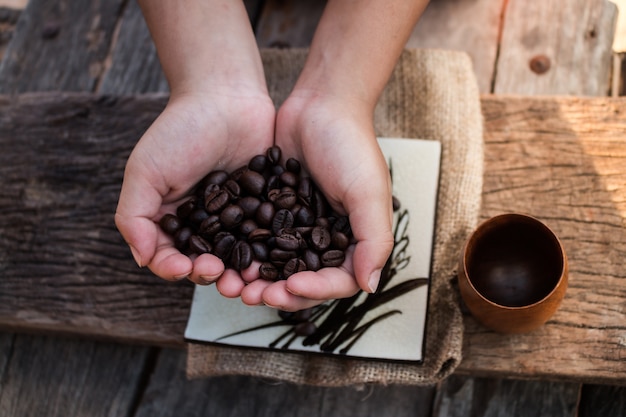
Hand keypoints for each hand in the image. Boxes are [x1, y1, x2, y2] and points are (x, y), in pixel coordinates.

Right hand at [115, 91, 274, 285]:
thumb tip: (141, 259)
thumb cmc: (179, 131)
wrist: (226, 97)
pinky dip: (268, 252)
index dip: (173, 268)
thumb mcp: (145, 171)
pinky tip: (272, 262)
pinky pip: (267, 236)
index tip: (183, 269)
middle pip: (205, 262)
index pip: (169, 256)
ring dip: (239, 273)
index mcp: (171, 218)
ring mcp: (236, 218)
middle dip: (210, 275)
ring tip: (247, 281)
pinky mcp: (264, 208)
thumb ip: (135, 216)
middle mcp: (204, 223)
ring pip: (237, 256)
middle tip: (220, 277)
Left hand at [238, 93, 394, 310]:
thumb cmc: (352, 146)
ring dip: (258, 280)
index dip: (314, 290)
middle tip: (255, 296)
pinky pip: (258, 240)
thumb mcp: (369, 192)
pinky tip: (226, 258)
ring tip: (236, 285)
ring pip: (276, 266)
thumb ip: (373, 239)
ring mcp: (298, 227)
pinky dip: (245, 252)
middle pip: (303, 280)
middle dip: (280, 293)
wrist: (320, 105)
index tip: (291, 287)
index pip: (336, 281)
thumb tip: (370, 286)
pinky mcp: (274, 212)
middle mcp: (324, 239)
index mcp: (353, 241)